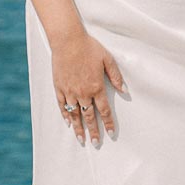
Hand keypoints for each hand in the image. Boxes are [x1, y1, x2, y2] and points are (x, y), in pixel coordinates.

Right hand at [52, 30, 126, 145]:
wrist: (68, 41)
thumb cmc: (89, 48)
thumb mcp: (108, 60)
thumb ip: (116, 77)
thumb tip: (125, 90)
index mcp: (96, 87)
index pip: (104, 110)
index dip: (108, 123)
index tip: (110, 133)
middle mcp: (83, 93)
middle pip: (89, 116)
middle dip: (93, 131)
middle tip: (96, 143)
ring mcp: (69, 91)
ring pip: (75, 114)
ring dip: (78, 128)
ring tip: (81, 139)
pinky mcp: (59, 88)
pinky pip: (62, 106)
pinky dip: (65, 115)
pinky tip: (68, 123)